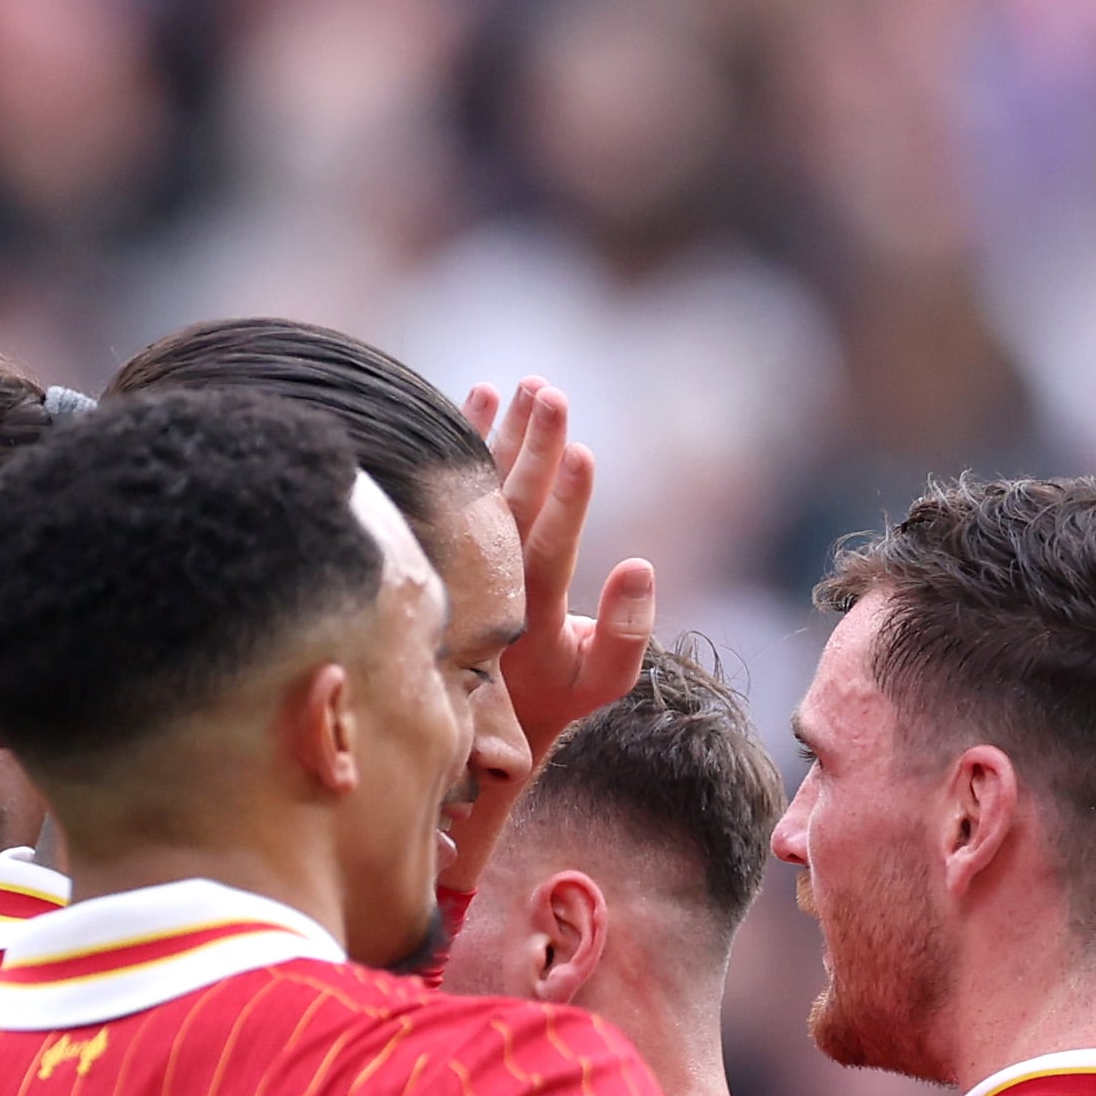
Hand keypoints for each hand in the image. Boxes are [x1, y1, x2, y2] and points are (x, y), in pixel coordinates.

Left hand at [464, 376, 656, 786]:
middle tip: (552, 394)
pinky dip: (467, 439)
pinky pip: (457, 484)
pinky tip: (479, 394)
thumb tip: (641, 567)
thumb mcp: (603, 680)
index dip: (567, 503)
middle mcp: (487, 582)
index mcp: (525, 619)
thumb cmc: (559, 693)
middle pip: (512, 506)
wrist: (483, 711)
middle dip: (535, 447)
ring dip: (507, 431)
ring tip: (531, 384)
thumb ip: (626, 634)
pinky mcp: (455, 539)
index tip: (583, 452)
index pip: (547, 551)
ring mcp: (466, 558)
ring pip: (485, 486)